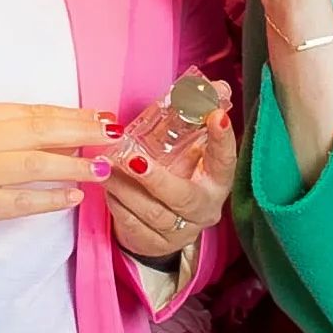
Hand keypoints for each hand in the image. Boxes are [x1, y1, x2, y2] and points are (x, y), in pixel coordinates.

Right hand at [0, 103, 115, 256]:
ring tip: (103, 169)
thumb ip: (2, 132)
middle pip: (40, 131)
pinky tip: (74, 198)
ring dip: (75, 166)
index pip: (32, 111)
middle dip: (83, 132)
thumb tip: (59, 133)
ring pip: (37, 165)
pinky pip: (22, 201)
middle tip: (115, 137)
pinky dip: (51, 199)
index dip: (71, 113)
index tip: (102, 116)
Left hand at [105, 109, 236, 257]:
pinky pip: (132, 225)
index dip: (222, 140)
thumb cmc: (178, 176)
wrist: (165, 225)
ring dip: (126, 188)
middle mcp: (204, 209)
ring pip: (152, 212)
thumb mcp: (189, 150)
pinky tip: (107, 187)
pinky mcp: (156, 245)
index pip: (225, 160)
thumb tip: (217, 87)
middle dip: (156, 179)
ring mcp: (181, 231)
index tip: (216, 116)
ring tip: (107, 167)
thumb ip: (197, 120)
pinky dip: (117, 204)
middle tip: (132, 158)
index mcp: (217, 182)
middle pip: (182, 196)